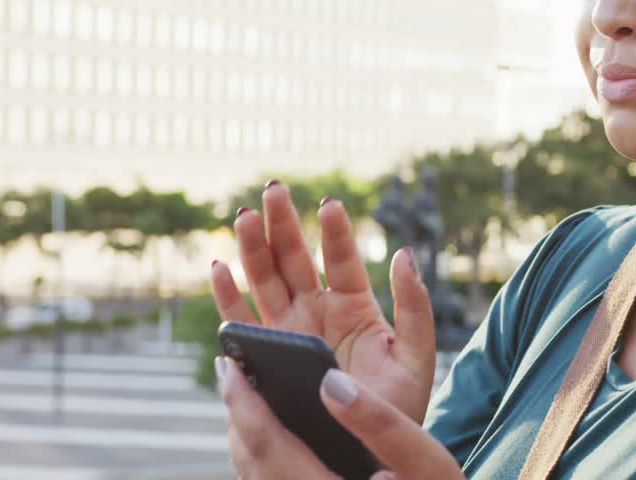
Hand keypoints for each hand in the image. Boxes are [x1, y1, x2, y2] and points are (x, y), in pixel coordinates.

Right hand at [211, 181, 435, 423]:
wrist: (368, 446)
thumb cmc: (399, 405)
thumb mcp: (415, 354)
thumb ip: (415, 306)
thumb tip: (405, 253)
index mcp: (355, 305)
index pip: (343, 259)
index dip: (335, 231)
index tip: (330, 204)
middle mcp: (318, 311)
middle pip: (296, 260)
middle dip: (283, 224)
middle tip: (274, 188)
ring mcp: (290, 330)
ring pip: (265, 280)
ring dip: (253, 248)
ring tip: (245, 215)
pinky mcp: (267, 353)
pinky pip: (242, 320)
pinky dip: (227, 295)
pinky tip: (219, 266)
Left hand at [218, 357, 463, 479]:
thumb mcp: (422, 459)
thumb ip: (381, 424)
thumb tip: (334, 386)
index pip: (265, 443)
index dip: (243, 401)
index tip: (229, 364)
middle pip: (250, 458)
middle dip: (236, 410)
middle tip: (229, 367)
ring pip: (255, 472)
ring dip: (245, 429)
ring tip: (244, 390)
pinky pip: (269, 477)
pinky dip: (262, 448)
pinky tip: (275, 428)